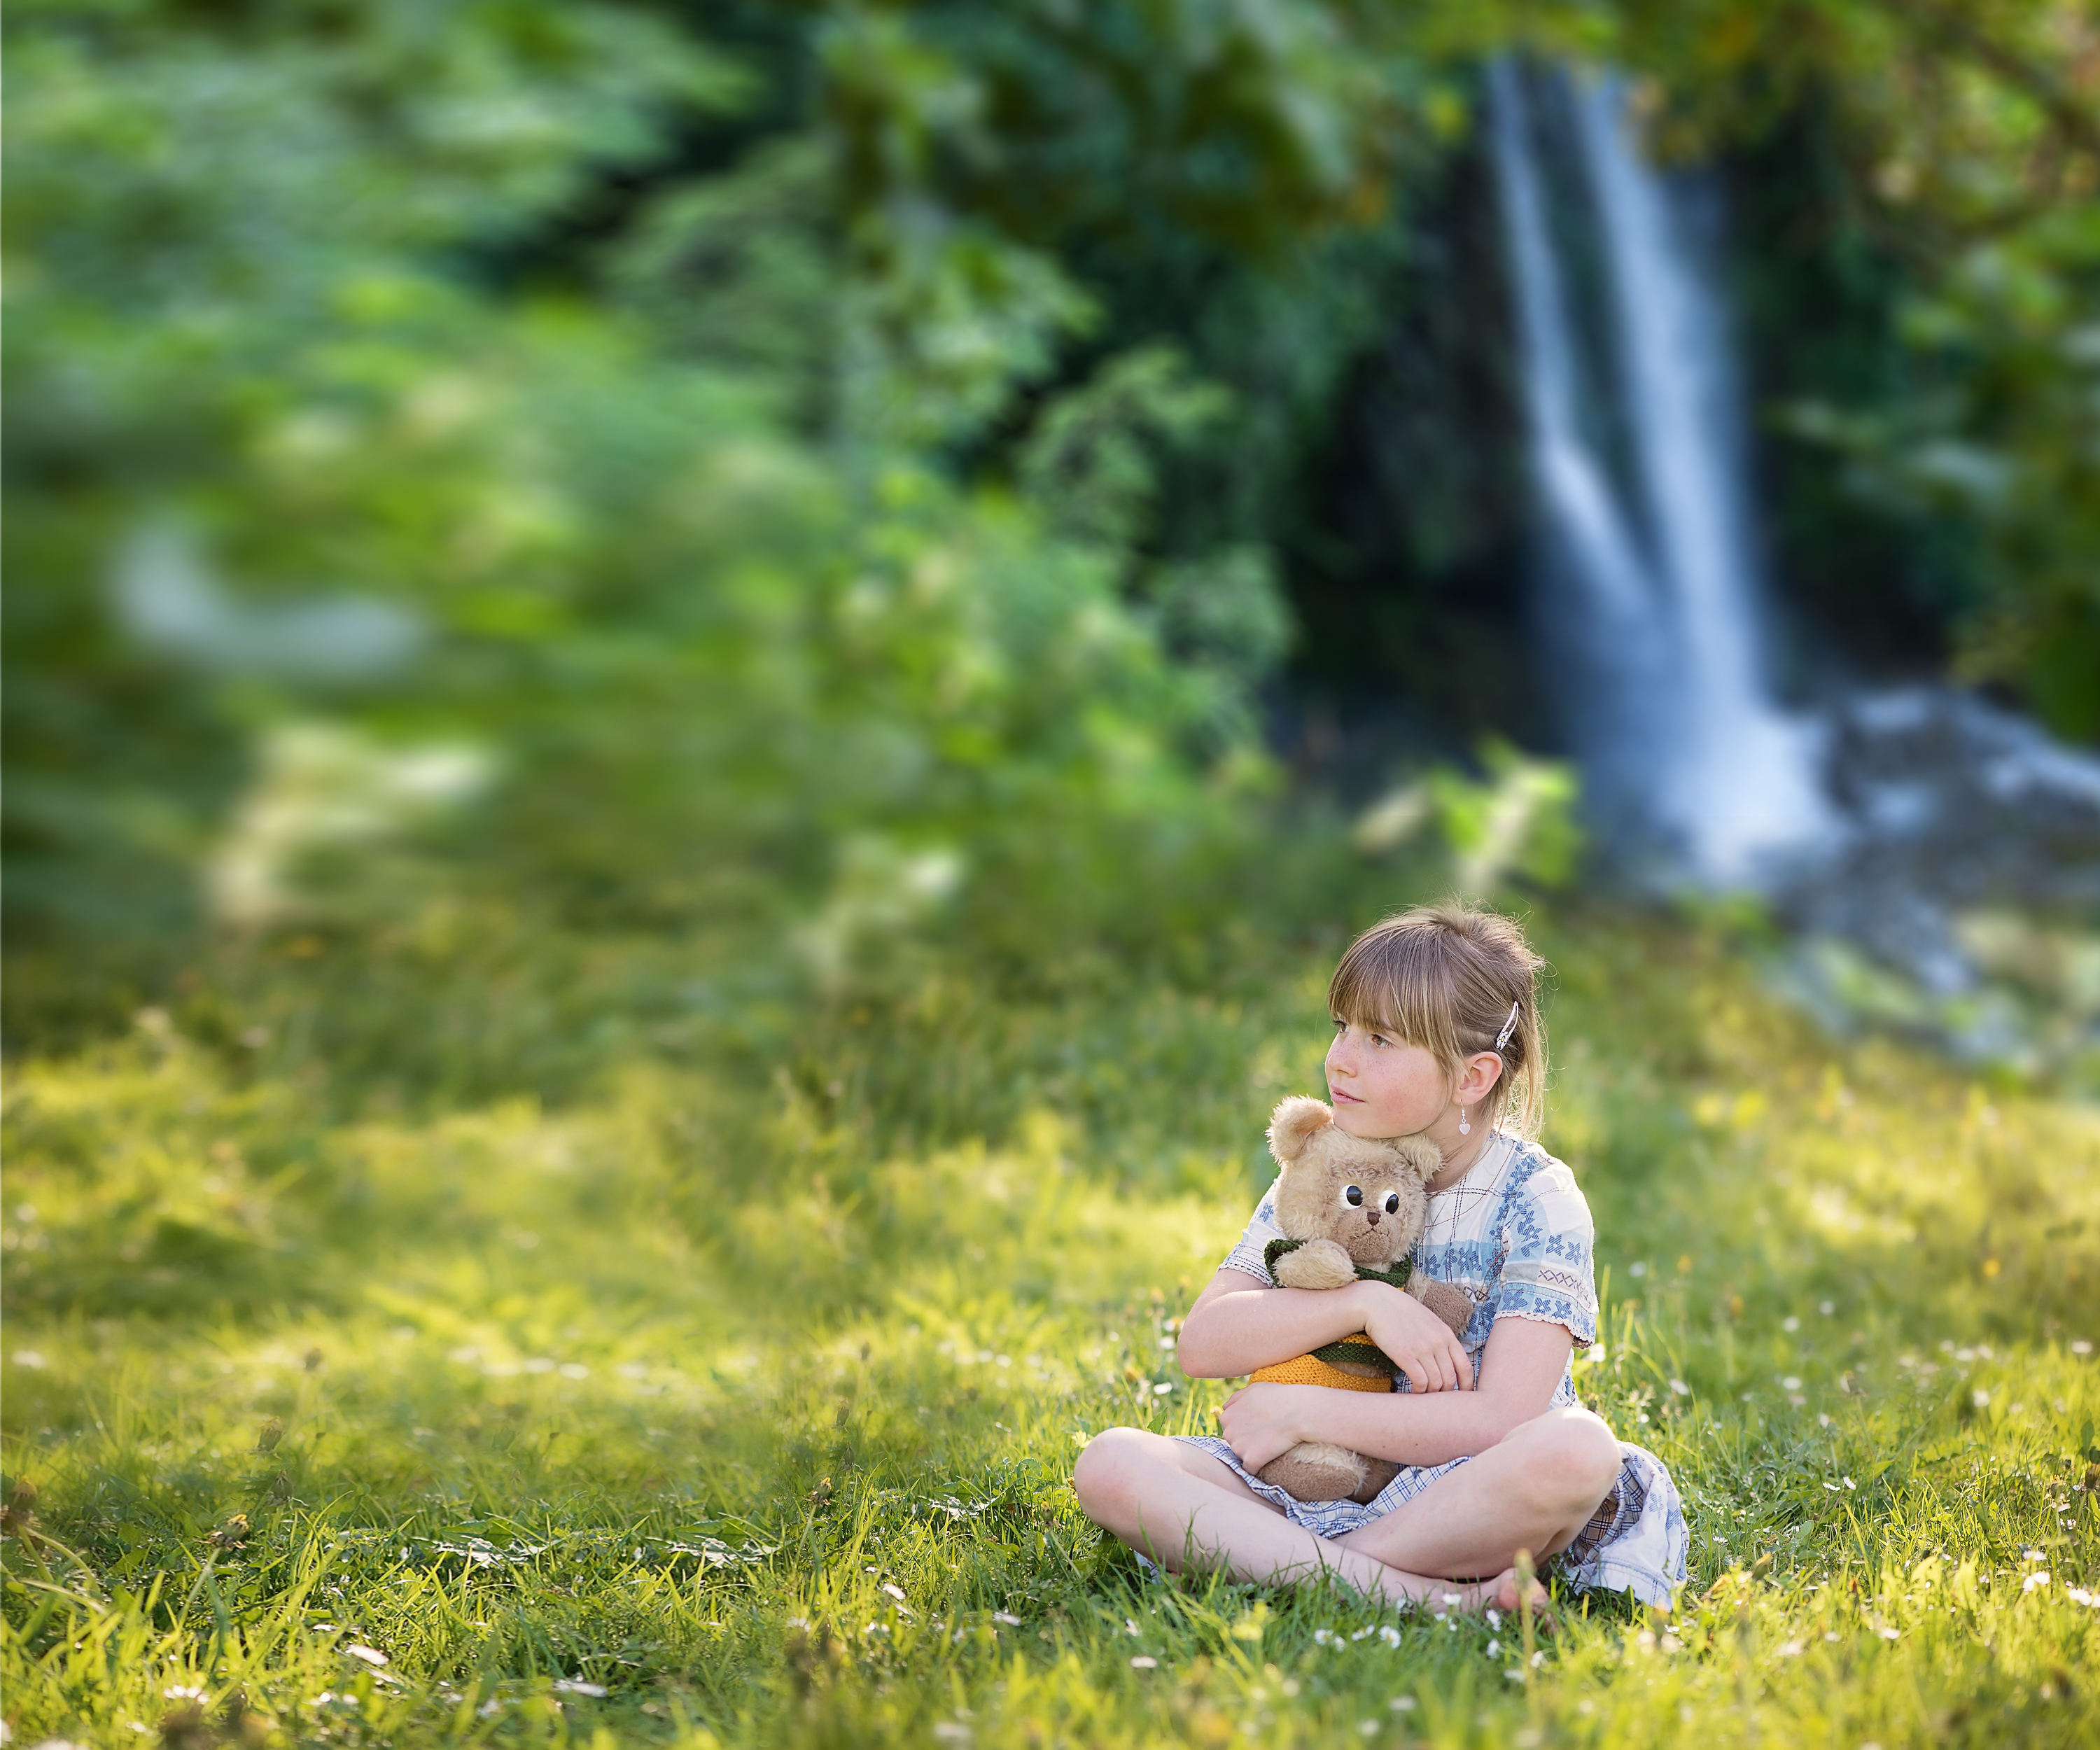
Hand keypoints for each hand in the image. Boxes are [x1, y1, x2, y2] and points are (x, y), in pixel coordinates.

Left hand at [1216, 1382, 1314, 1473]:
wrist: (1299, 1412)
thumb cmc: (1279, 1397)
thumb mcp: (1253, 1389)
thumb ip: (1236, 1399)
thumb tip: (1225, 1407)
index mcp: (1227, 1416)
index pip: (1231, 1428)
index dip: (1247, 1428)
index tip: (1260, 1426)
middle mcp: (1228, 1432)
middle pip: (1235, 1443)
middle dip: (1248, 1441)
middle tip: (1267, 1434)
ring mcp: (1238, 1448)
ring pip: (1243, 1456)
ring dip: (1254, 1453)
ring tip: (1270, 1443)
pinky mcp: (1250, 1460)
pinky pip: (1252, 1468)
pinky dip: (1260, 1465)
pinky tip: (1271, 1456)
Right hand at [1356, 1280, 1472, 1393]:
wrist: (1376, 1302)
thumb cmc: (1399, 1311)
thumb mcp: (1428, 1320)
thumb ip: (1440, 1338)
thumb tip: (1446, 1360)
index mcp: (1446, 1334)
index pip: (1466, 1367)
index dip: (1467, 1386)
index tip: (1462, 1395)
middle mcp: (1438, 1342)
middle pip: (1451, 1379)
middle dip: (1446, 1394)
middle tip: (1437, 1399)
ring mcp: (1423, 1349)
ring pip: (1436, 1384)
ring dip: (1430, 1395)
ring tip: (1423, 1397)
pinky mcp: (1406, 1355)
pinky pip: (1420, 1382)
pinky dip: (1418, 1392)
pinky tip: (1413, 1392)